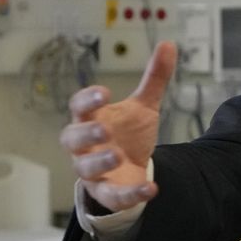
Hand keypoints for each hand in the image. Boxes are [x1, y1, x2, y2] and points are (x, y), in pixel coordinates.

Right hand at [60, 41, 176, 211]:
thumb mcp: (144, 105)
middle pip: (72, 138)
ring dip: (99, 162)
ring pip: (84, 169)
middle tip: (104, 129)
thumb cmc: (129, 133)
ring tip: (117, 154)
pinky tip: (151, 188)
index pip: (79, 107)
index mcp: (92, 118)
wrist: (132, 168)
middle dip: (86, 133)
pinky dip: (129, 193)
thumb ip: (155, 78)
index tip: (103, 92)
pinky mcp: (106, 192)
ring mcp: (93, 170)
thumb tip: (169, 44)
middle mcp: (85, 145)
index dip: (87, 100)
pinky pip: (112, 196)